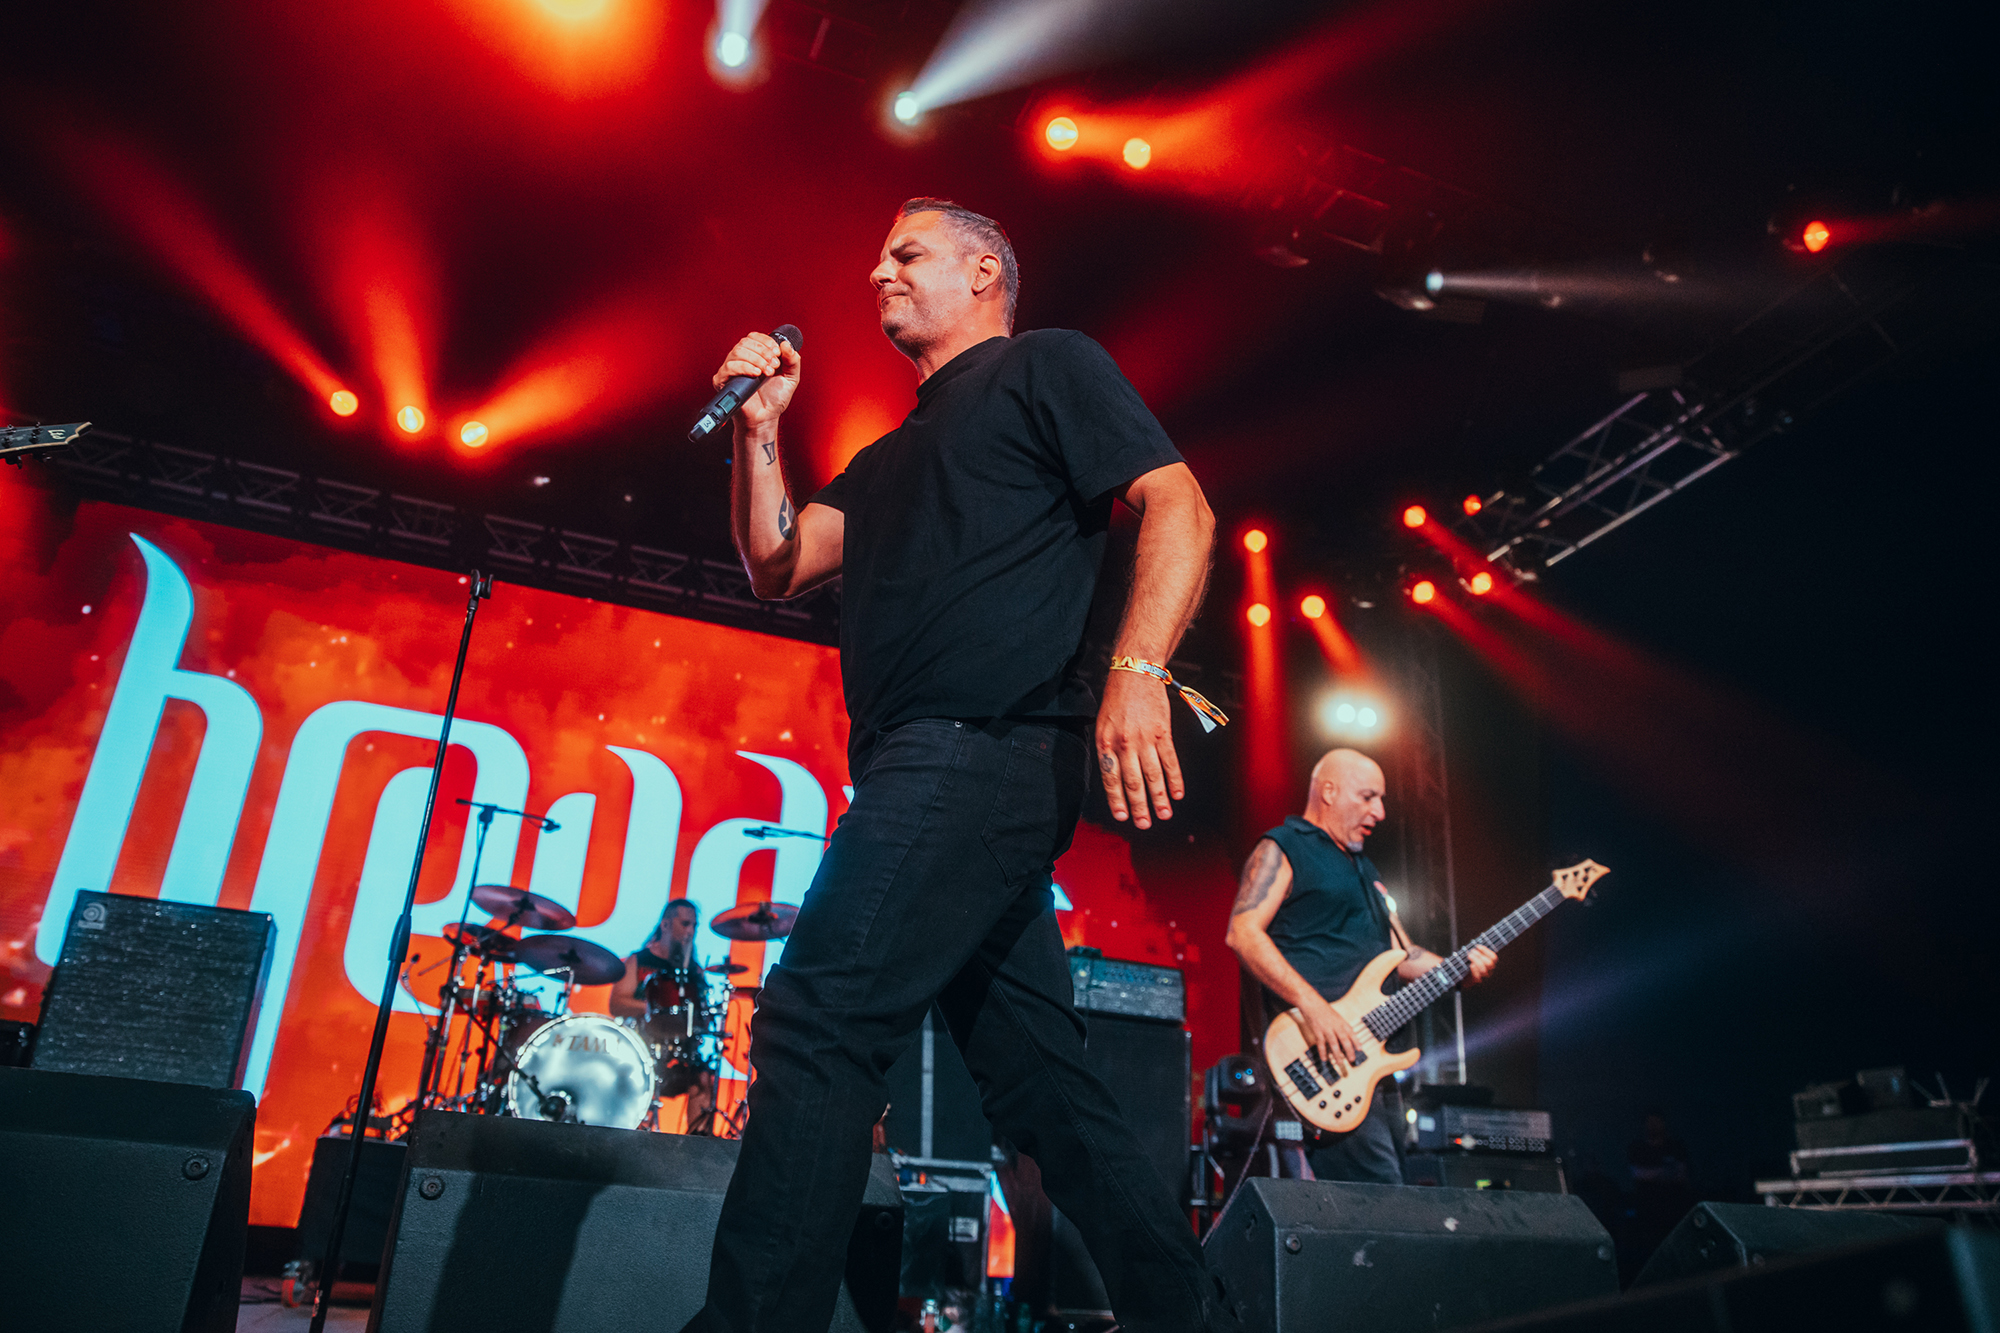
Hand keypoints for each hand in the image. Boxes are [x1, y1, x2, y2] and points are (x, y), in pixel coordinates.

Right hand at [714, 331, 800, 431]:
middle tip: (774, 365)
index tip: (777, 352)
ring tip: (767, 372)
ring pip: (737, 351)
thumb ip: (793, 360)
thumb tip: (786, 344)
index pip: (754, 337)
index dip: (766, 341)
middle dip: (763, 351)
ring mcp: (730, 369)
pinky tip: (756, 374)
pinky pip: (729, 366)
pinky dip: (744, 367)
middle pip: (745, 342)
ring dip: (756, 359)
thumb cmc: (775, 399)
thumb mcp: (791, 377)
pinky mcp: (722, 380)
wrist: (766, 418)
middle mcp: (740, 360)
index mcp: (754, 355)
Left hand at [1094, 667, 1182, 829]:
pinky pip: (1170, 761)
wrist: (1135, 672)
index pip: (1111, 778)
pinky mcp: (1163, 733)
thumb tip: (1114, 776)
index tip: (1122, 816)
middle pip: (1133, 782)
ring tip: (1163, 815)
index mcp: (1106, 742)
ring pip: (1153, 776)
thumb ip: (1108, 749)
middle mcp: (1124, 744)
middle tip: (1144, 823)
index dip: (1117, 799)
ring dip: (1159, 798)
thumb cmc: (1117, 698)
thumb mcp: (1103, 723)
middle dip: (1139, 806)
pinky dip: (1174, 779)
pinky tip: (1177, 793)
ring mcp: (1145, 739)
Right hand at [1298, 994, 1358, 1066]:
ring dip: (1337, 1055)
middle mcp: (1335, 1025)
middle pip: (1344, 1040)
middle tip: (1352, 1060)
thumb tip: (1345, 1037)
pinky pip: (1321, 1044)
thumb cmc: (1323, 1009)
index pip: (1351, 1032)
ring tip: (1340, 1063)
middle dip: (1349, 1051)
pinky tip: (1324, 1059)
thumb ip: (1340, 1025)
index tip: (1360, 1049)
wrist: (1310, 1002)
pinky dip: (1323, 1052)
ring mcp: (1326, 1029)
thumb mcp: (1335, 1015)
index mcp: (1341, 1021)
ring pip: (1334, 1044)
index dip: (1356, 1041)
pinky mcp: (1317, 1031)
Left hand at [1464, 945, 1497, 984]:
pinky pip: (1478, 977)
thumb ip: (1476, 950)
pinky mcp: (1477, 980)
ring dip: (1476, 961)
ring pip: (1484, 970)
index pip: (1494, 958)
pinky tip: (1470, 965)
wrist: (1462, 974)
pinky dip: (1474, 970)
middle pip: (1489, 964)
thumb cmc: (1468, 962)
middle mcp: (1489, 970)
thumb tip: (1475, 943)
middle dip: (1480, 956)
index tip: (1477, 946)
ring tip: (1469, 956)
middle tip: (1472, 951)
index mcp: (1490, 962)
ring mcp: (1484, 976)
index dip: (1486, 951)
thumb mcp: (1473, 955)